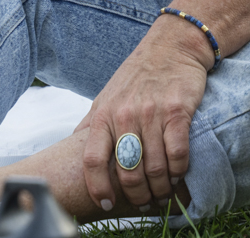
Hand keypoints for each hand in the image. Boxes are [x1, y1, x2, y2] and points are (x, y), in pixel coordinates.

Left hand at [79, 18, 211, 210]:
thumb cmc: (138, 74)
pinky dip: (178, 172)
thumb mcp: (106, 95)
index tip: (106, 204)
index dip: (98, 187)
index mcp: (104, 115)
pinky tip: (178, 176)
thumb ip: (92, 123)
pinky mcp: (178, 111)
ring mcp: (152, 114)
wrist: (172, 45)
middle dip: (137, 195)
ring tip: (164, 195)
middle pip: (127, 171)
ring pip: (154, 168)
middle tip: (145, 203)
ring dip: (161, 189)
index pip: (92, 160)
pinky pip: (177, 153)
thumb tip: (71, 147)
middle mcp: (125, 115)